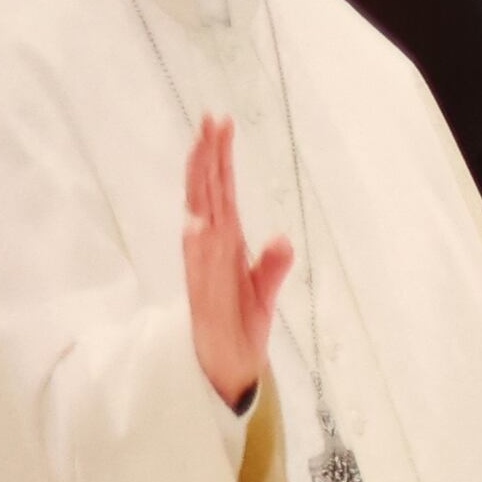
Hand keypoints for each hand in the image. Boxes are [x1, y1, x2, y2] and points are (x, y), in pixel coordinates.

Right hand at [181, 114, 293, 409]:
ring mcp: (203, 266)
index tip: (220, 123)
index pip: (219, 190)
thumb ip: (273, 264)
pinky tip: (200, 222)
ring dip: (200, 186)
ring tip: (202, 150)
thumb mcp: (264, 289)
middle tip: (212, 118)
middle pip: (205, 192)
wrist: (230, 363)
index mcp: (224, 240)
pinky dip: (200, 246)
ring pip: (200, 217)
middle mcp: (209, 246)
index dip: (218, 157)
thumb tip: (282, 237)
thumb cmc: (241, 321)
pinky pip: (201, 267)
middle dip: (207, 156)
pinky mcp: (203, 294)